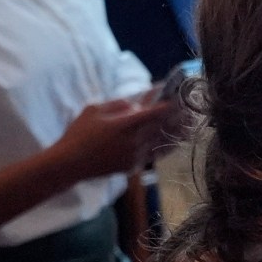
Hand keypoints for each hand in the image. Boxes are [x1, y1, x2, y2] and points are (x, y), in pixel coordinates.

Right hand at [50, 96, 184, 182]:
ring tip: (190, 123)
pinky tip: (177, 141)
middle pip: (162, 126)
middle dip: (177, 116)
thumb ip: (116, 105)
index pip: (152, 113)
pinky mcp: (134, 165)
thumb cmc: (79, 133)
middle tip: (190, 108)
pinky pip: (156, 154)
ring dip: (176, 131)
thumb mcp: (93, 110)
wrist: (71, 162)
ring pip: (162, 141)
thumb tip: (136, 102)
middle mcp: (133, 140)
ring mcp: (135, 154)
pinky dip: (167, 146)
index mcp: (123, 125)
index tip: (178, 97)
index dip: (167, 105)